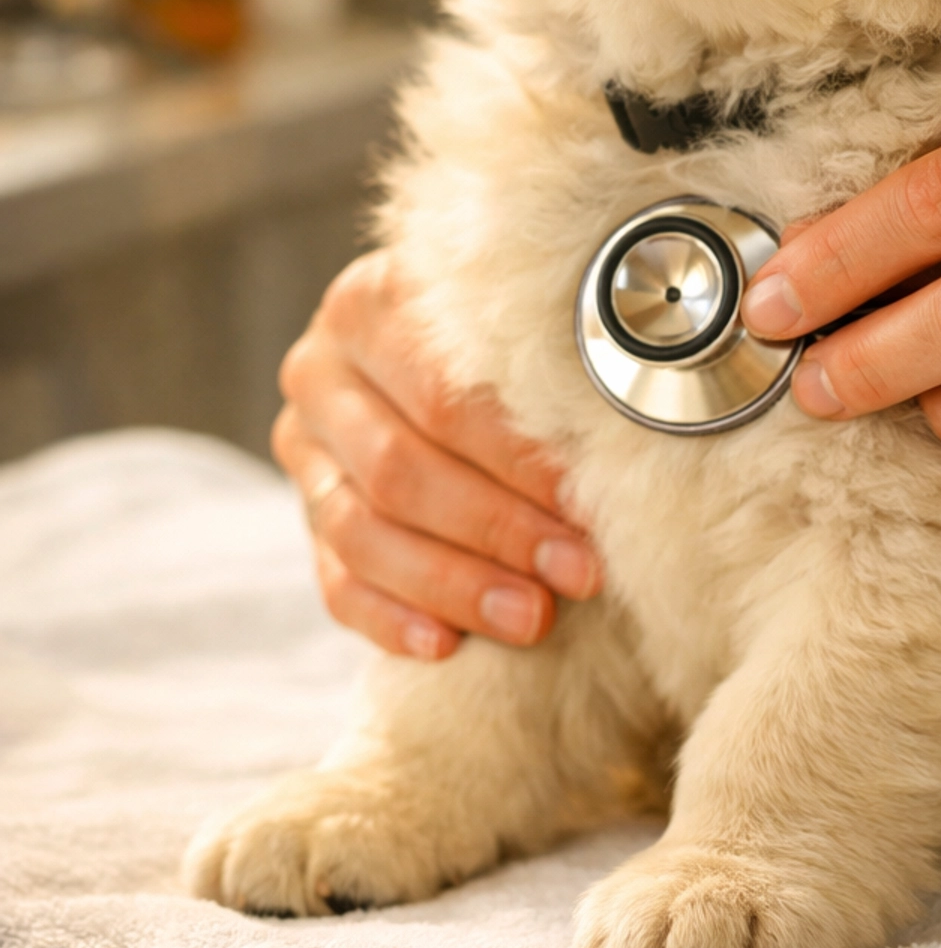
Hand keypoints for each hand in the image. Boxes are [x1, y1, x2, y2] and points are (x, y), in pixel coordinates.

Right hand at [273, 250, 599, 658]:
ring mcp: (305, 443)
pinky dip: (390, 618)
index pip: (441, 396)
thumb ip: (551, 360)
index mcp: (372, 301)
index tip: (591, 507)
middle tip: (579, 572)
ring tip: (532, 618)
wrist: (430, 336)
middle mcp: (322, 367)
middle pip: (400, 469)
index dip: (519, 461)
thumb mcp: (519, 321)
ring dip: (453, 585)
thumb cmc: (508, 333)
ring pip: (361, 532)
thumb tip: (628, 441)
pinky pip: (335, 580)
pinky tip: (446, 646)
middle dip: (499, 530)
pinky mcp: (305, 510)